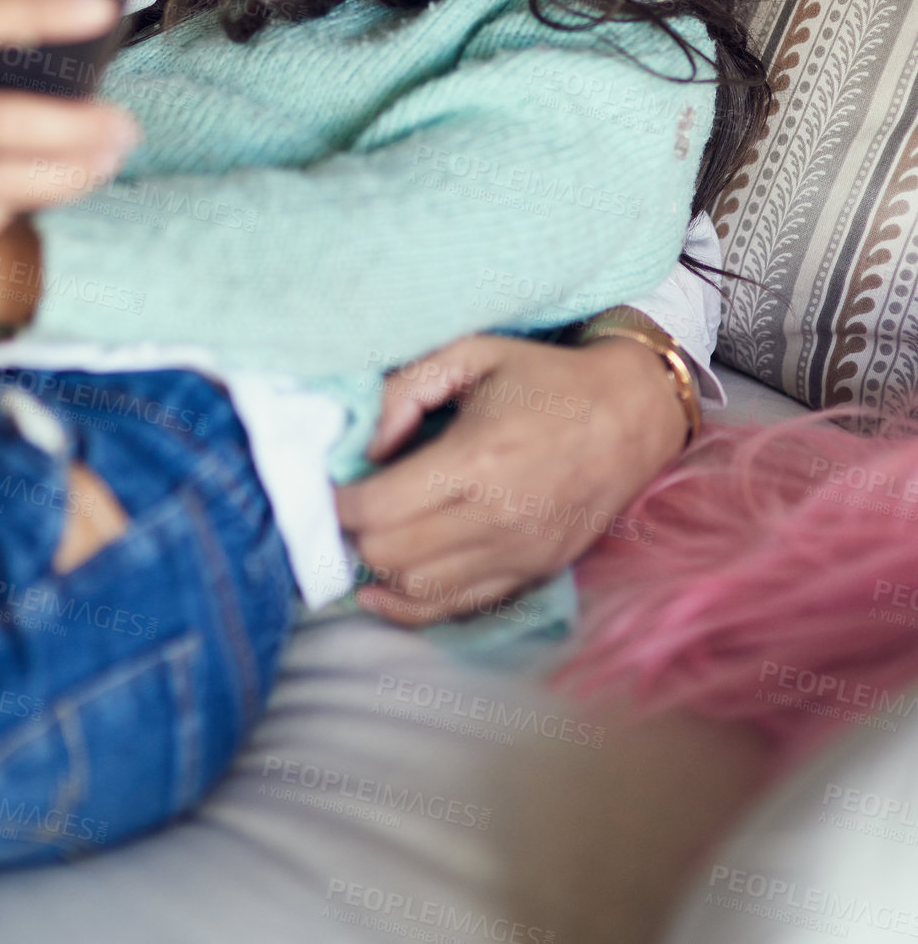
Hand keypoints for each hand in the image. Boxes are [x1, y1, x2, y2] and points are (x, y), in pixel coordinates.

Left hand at [334, 333, 687, 624]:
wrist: (632, 414)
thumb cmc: (546, 379)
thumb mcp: (471, 354)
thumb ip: (405, 390)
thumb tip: (366, 447)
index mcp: (477, 459)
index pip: (377, 509)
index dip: (338, 502)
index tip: (330, 485)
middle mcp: (497, 516)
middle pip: (388, 553)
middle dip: (354, 532)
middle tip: (347, 506)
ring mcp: (518, 552)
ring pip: (416, 589)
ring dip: (380, 566)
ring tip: (371, 534)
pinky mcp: (533, 572)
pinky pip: (457, 608)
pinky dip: (411, 604)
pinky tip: (383, 587)